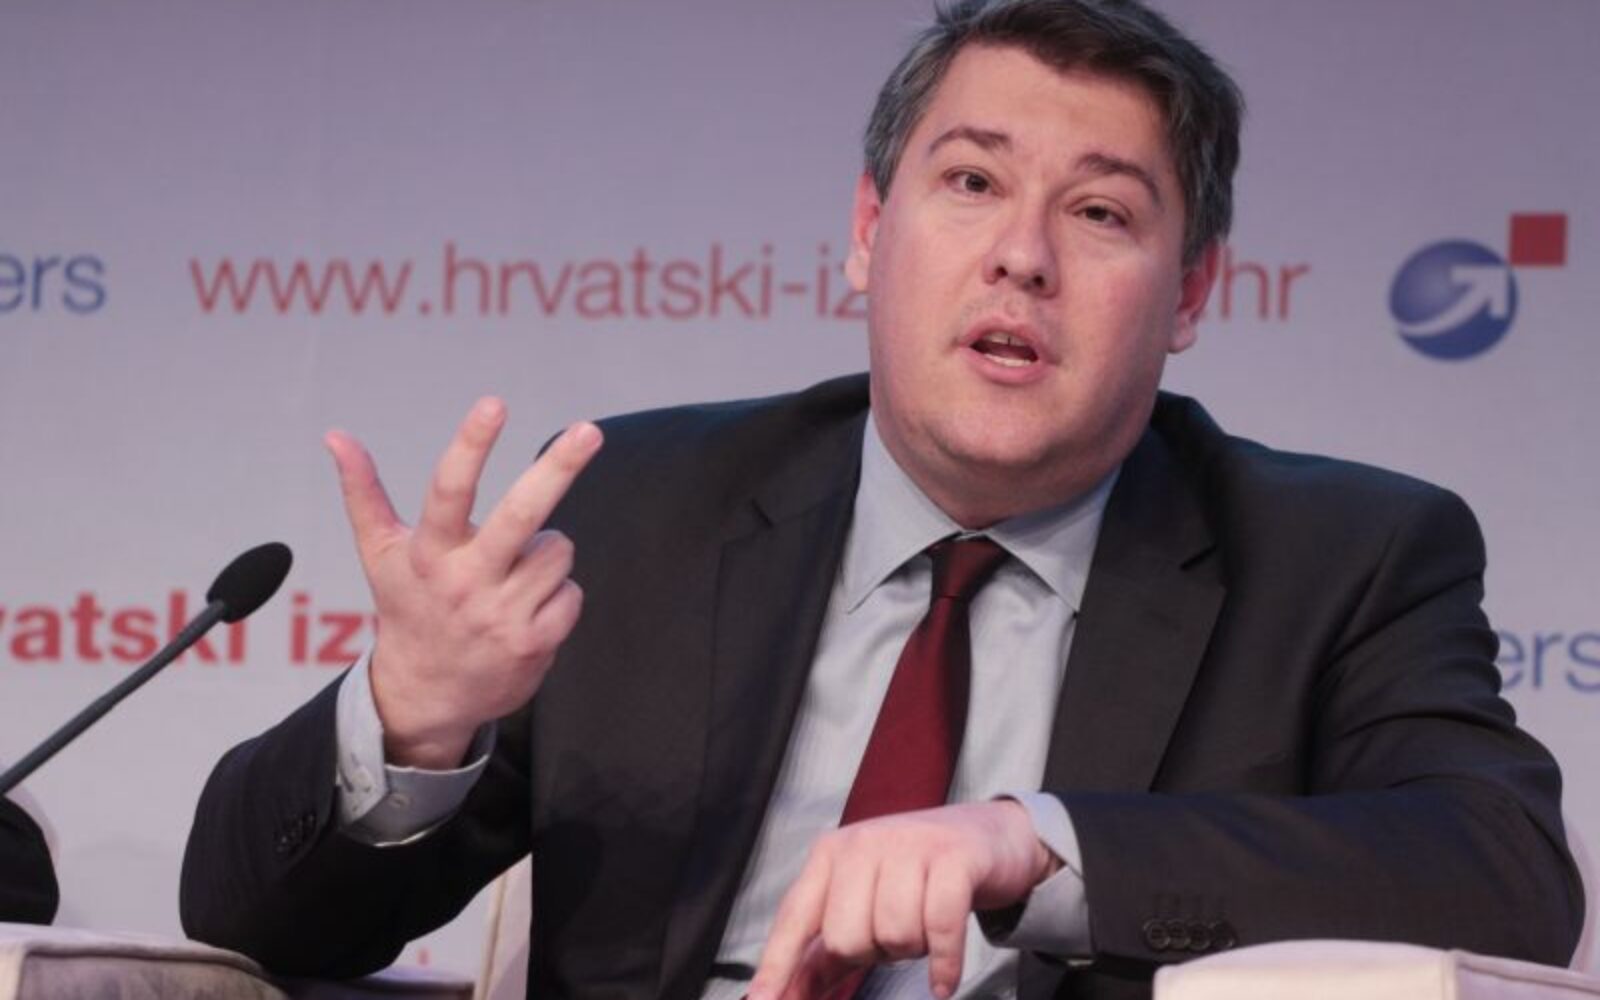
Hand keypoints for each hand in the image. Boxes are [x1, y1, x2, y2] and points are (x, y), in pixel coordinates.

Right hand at [324, 397, 601, 768]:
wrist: (425, 696)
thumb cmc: (409, 607)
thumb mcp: (380, 554)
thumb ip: (363, 493)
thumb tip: (335, 435)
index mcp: (429, 553)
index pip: (449, 490)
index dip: (471, 444)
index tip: (493, 403)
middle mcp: (466, 582)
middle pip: (521, 515)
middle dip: (559, 469)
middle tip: (590, 432)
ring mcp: (503, 615)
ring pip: (557, 550)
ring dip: (545, 554)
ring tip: (511, 576)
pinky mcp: (534, 642)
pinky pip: (572, 592)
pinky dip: (557, 594)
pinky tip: (526, 609)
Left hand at [749, 801, 1058, 999]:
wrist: (988, 838)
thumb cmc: (919, 876)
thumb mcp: (864, 904)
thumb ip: (823, 954)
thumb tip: (785, 994)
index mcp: (831, 854)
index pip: (795, 918)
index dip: (776, 965)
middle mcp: (864, 844)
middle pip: (847, 938)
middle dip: (875, 954)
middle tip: (896, 932)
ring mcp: (910, 846)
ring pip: (895, 935)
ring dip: (914, 950)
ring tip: (925, 926)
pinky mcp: (953, 858)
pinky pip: (941, 928)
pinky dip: (944, 966)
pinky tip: (943, 980)